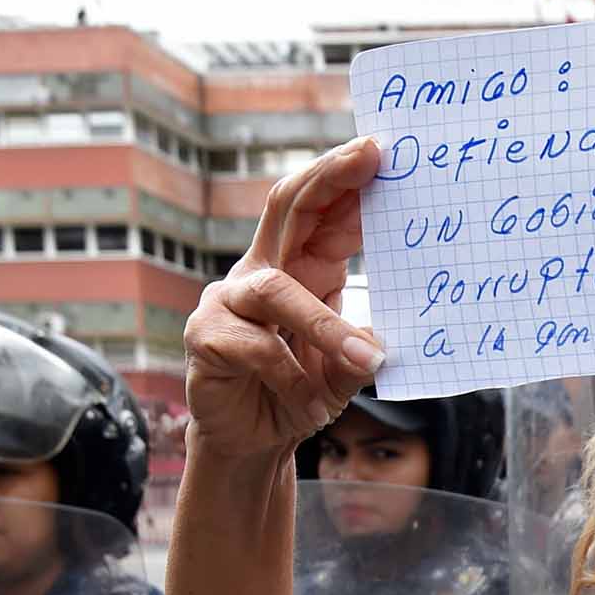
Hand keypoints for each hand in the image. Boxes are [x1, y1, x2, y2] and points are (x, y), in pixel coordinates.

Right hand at [183, 139, 386, 459]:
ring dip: (325, 326)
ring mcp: (229, 300)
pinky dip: (291, 377)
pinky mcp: (207, 337)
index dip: (346, 178)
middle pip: (287, 206)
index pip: (320, 210)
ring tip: (366, 361)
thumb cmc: (300, 393)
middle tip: (367, 158)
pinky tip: (313, 406)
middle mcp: (262, 270)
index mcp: (300, 266)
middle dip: (328, 178)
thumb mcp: (344, 370)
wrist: (253, 442)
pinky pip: (255, 345)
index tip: (381, 152)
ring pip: (277, 290)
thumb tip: (387, 341)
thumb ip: (361, 349)